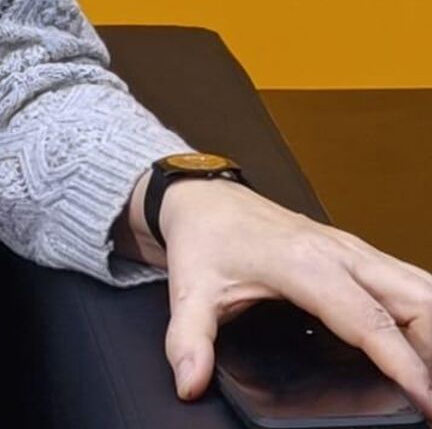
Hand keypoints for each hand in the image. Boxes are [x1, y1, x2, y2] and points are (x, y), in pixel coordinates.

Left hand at [128, 173, 431, 416]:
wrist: (204, 196)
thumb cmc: (205, 237)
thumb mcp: (189, 289)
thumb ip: (189, 339)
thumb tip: (189, 381)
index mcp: (303, 264)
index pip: (369, 322)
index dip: (404, 365)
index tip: (426, 401)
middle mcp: (340, 253)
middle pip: (416, 302)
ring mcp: (356, 251)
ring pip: (423, 289)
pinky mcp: (361, 254)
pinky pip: (413, 282)